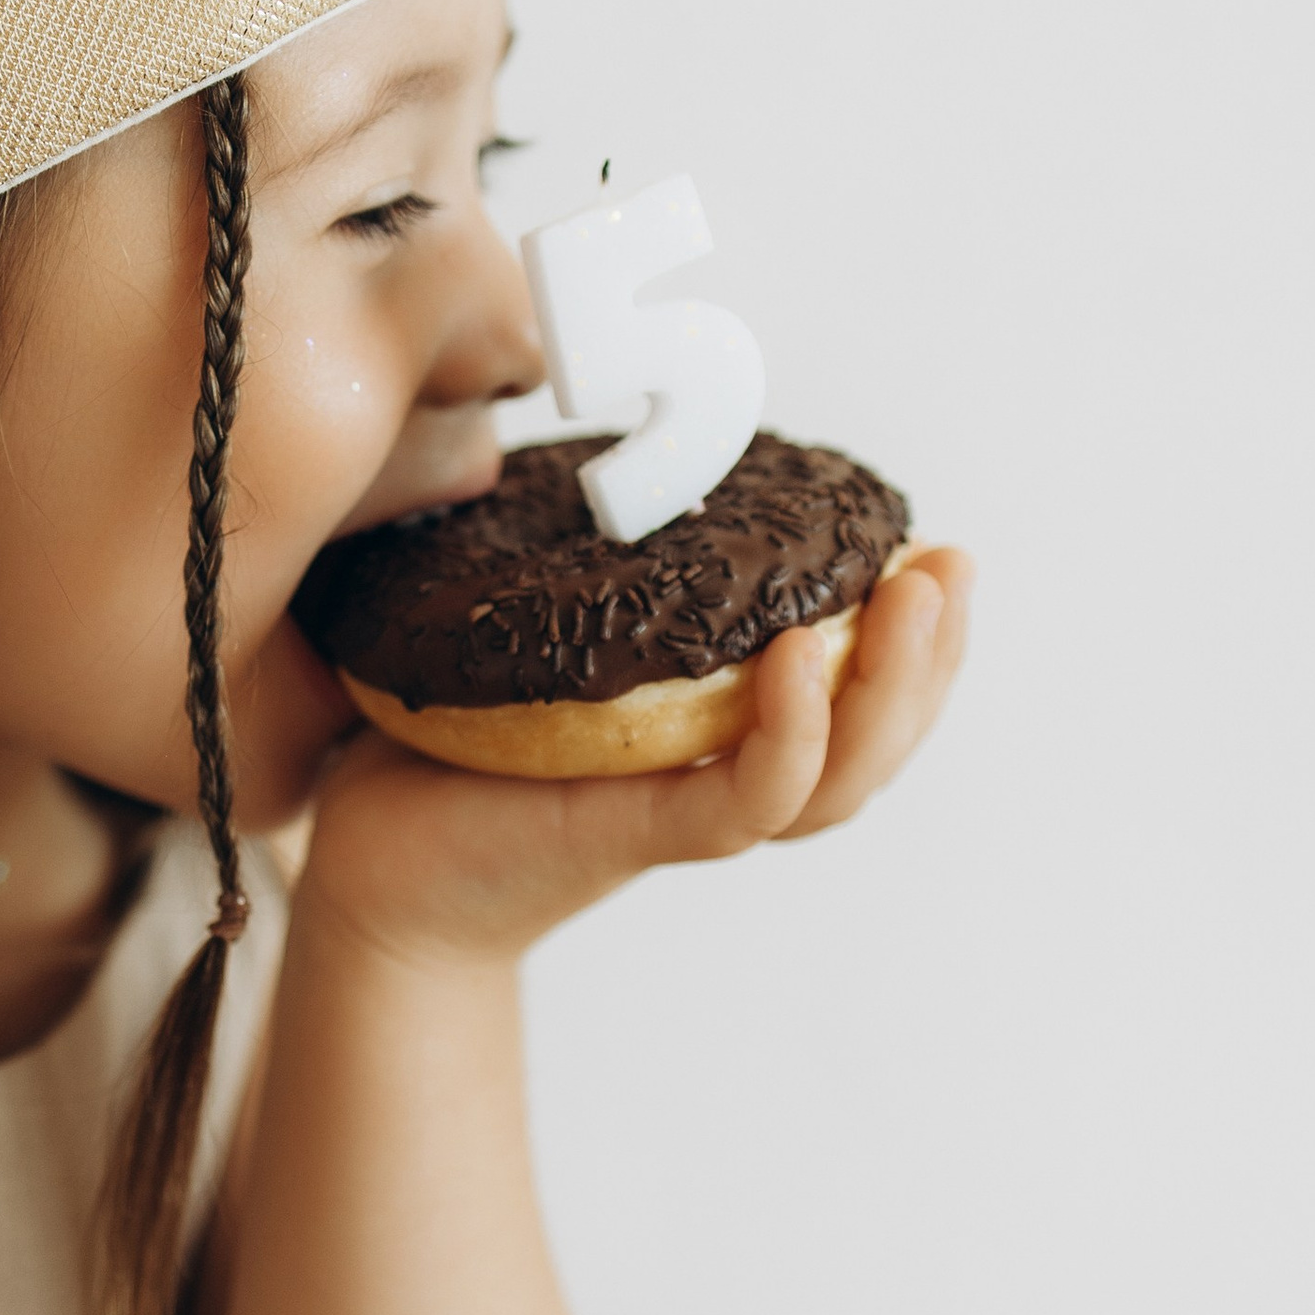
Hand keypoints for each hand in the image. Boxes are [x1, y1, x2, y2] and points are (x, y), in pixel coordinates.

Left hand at [297, 546, 974, 969]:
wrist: (362, 875)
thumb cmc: (429, 751)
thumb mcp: (518, 633)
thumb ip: (574, 562)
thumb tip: (583, 439)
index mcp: (711, 728)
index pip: (849, 689)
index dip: (910, 634)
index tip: (931, 547)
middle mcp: (716, 772)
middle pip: (874, 737)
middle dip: (933, 654)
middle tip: (952, 564)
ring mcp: (683, 810)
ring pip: (837, 777)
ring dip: (892, 689)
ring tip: (917, 597)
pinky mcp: (638, 836)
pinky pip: (746, 797)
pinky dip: (790, 735)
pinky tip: (801, 661)